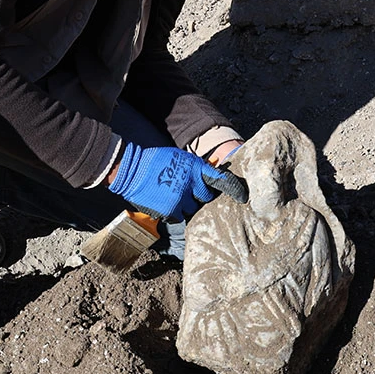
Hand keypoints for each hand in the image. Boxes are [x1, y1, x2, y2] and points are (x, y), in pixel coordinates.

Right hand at [107, 142, 247, 221]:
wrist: (132, 170)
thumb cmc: (155, 160)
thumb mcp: (179, 157)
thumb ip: (195, 167)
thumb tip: (209, 173)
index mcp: (194, 167)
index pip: (218, 178)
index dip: (232, 188)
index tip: (242, 197)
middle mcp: (191, 183)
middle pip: (205, 197)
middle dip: (199, 196)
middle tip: (188, 192)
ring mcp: (180, 198)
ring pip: (192, 208)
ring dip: (185, 205)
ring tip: (172, 196)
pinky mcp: (170, 210)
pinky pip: (178, 216)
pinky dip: (173, 212)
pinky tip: (164, 203)